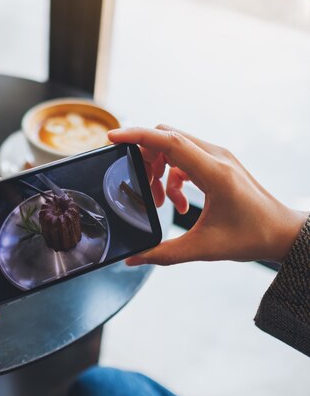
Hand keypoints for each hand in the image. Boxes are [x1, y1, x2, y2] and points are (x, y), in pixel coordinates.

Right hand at [108, 125, 306, 264]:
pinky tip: (178, 202)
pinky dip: (172, 176)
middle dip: (145, 159)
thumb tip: (132, 259)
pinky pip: (183, 157)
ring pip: (173, 146)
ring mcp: (217, 157)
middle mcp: (215, 156)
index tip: (113, 137)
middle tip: (142, 189)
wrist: (282, 232)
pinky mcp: (217, 162)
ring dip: (158, 169)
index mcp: (214, 172)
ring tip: (161, 202)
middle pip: (166, 138)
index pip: (169, 141)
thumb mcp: (203, 249)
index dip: (137, 136)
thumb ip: (163, 254)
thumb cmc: (251, 237)